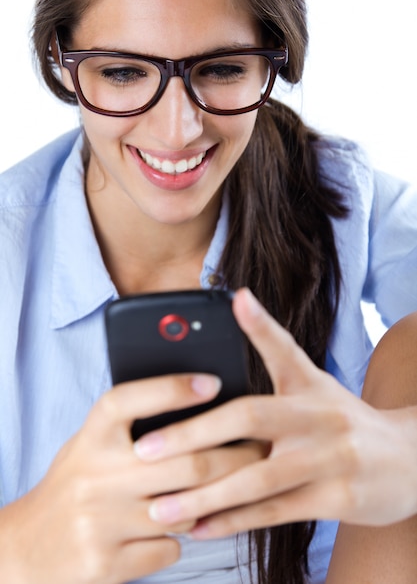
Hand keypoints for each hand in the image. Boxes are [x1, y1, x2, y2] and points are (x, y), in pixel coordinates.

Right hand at [0, 372, 263, 583]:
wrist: (31, 546)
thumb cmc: (76, 483)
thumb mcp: (91, 444)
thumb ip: (132, 429)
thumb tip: (199, 401)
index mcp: (90, 437)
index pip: (130, 400)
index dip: (172, 388)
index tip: (212, 382)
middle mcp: (93, 476)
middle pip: (184, 461)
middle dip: (235, 456)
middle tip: (262, 448)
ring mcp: (99, 522)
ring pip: (186, 508)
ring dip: (214, 500)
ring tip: (237, 485)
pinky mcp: (106, 563)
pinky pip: (170, 547)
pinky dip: (184, 535)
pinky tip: (181, 523)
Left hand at [134, 288, 416, 537]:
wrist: (407, 460)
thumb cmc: (341, 420)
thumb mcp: (313, 384)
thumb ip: (274, 352)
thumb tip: (238, 300)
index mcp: (310, 385)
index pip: (283, 348)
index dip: (259, 323)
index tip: (235, 299)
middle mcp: (320, 417)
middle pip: (251, 418)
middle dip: (193, 434)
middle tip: (145, 449)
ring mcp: (330, 459)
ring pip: (258, 477)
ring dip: (205, 494)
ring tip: (160, 506)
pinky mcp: (336, 499)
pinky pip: (275, 512)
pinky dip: (234, 521)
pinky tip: (200, 526)